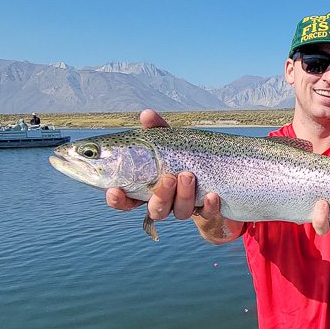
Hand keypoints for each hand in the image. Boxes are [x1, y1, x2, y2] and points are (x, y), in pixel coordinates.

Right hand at [104, 109, 238, 243]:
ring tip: (188, 175)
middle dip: (161, 196)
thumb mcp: (168, 140)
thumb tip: (146, 114)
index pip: (126, 201)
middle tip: (168, 178)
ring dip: (184, 196)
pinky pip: (207, 214)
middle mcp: (165, 203)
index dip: (117, 200)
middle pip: (156, 210)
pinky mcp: (207, 211)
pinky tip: (212, 195)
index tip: (114, 191)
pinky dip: (209, 206)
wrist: (215, 171)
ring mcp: (185, 207)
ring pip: (180, 212)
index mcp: (147, 189)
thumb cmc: (180, 154)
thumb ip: (156, 130)